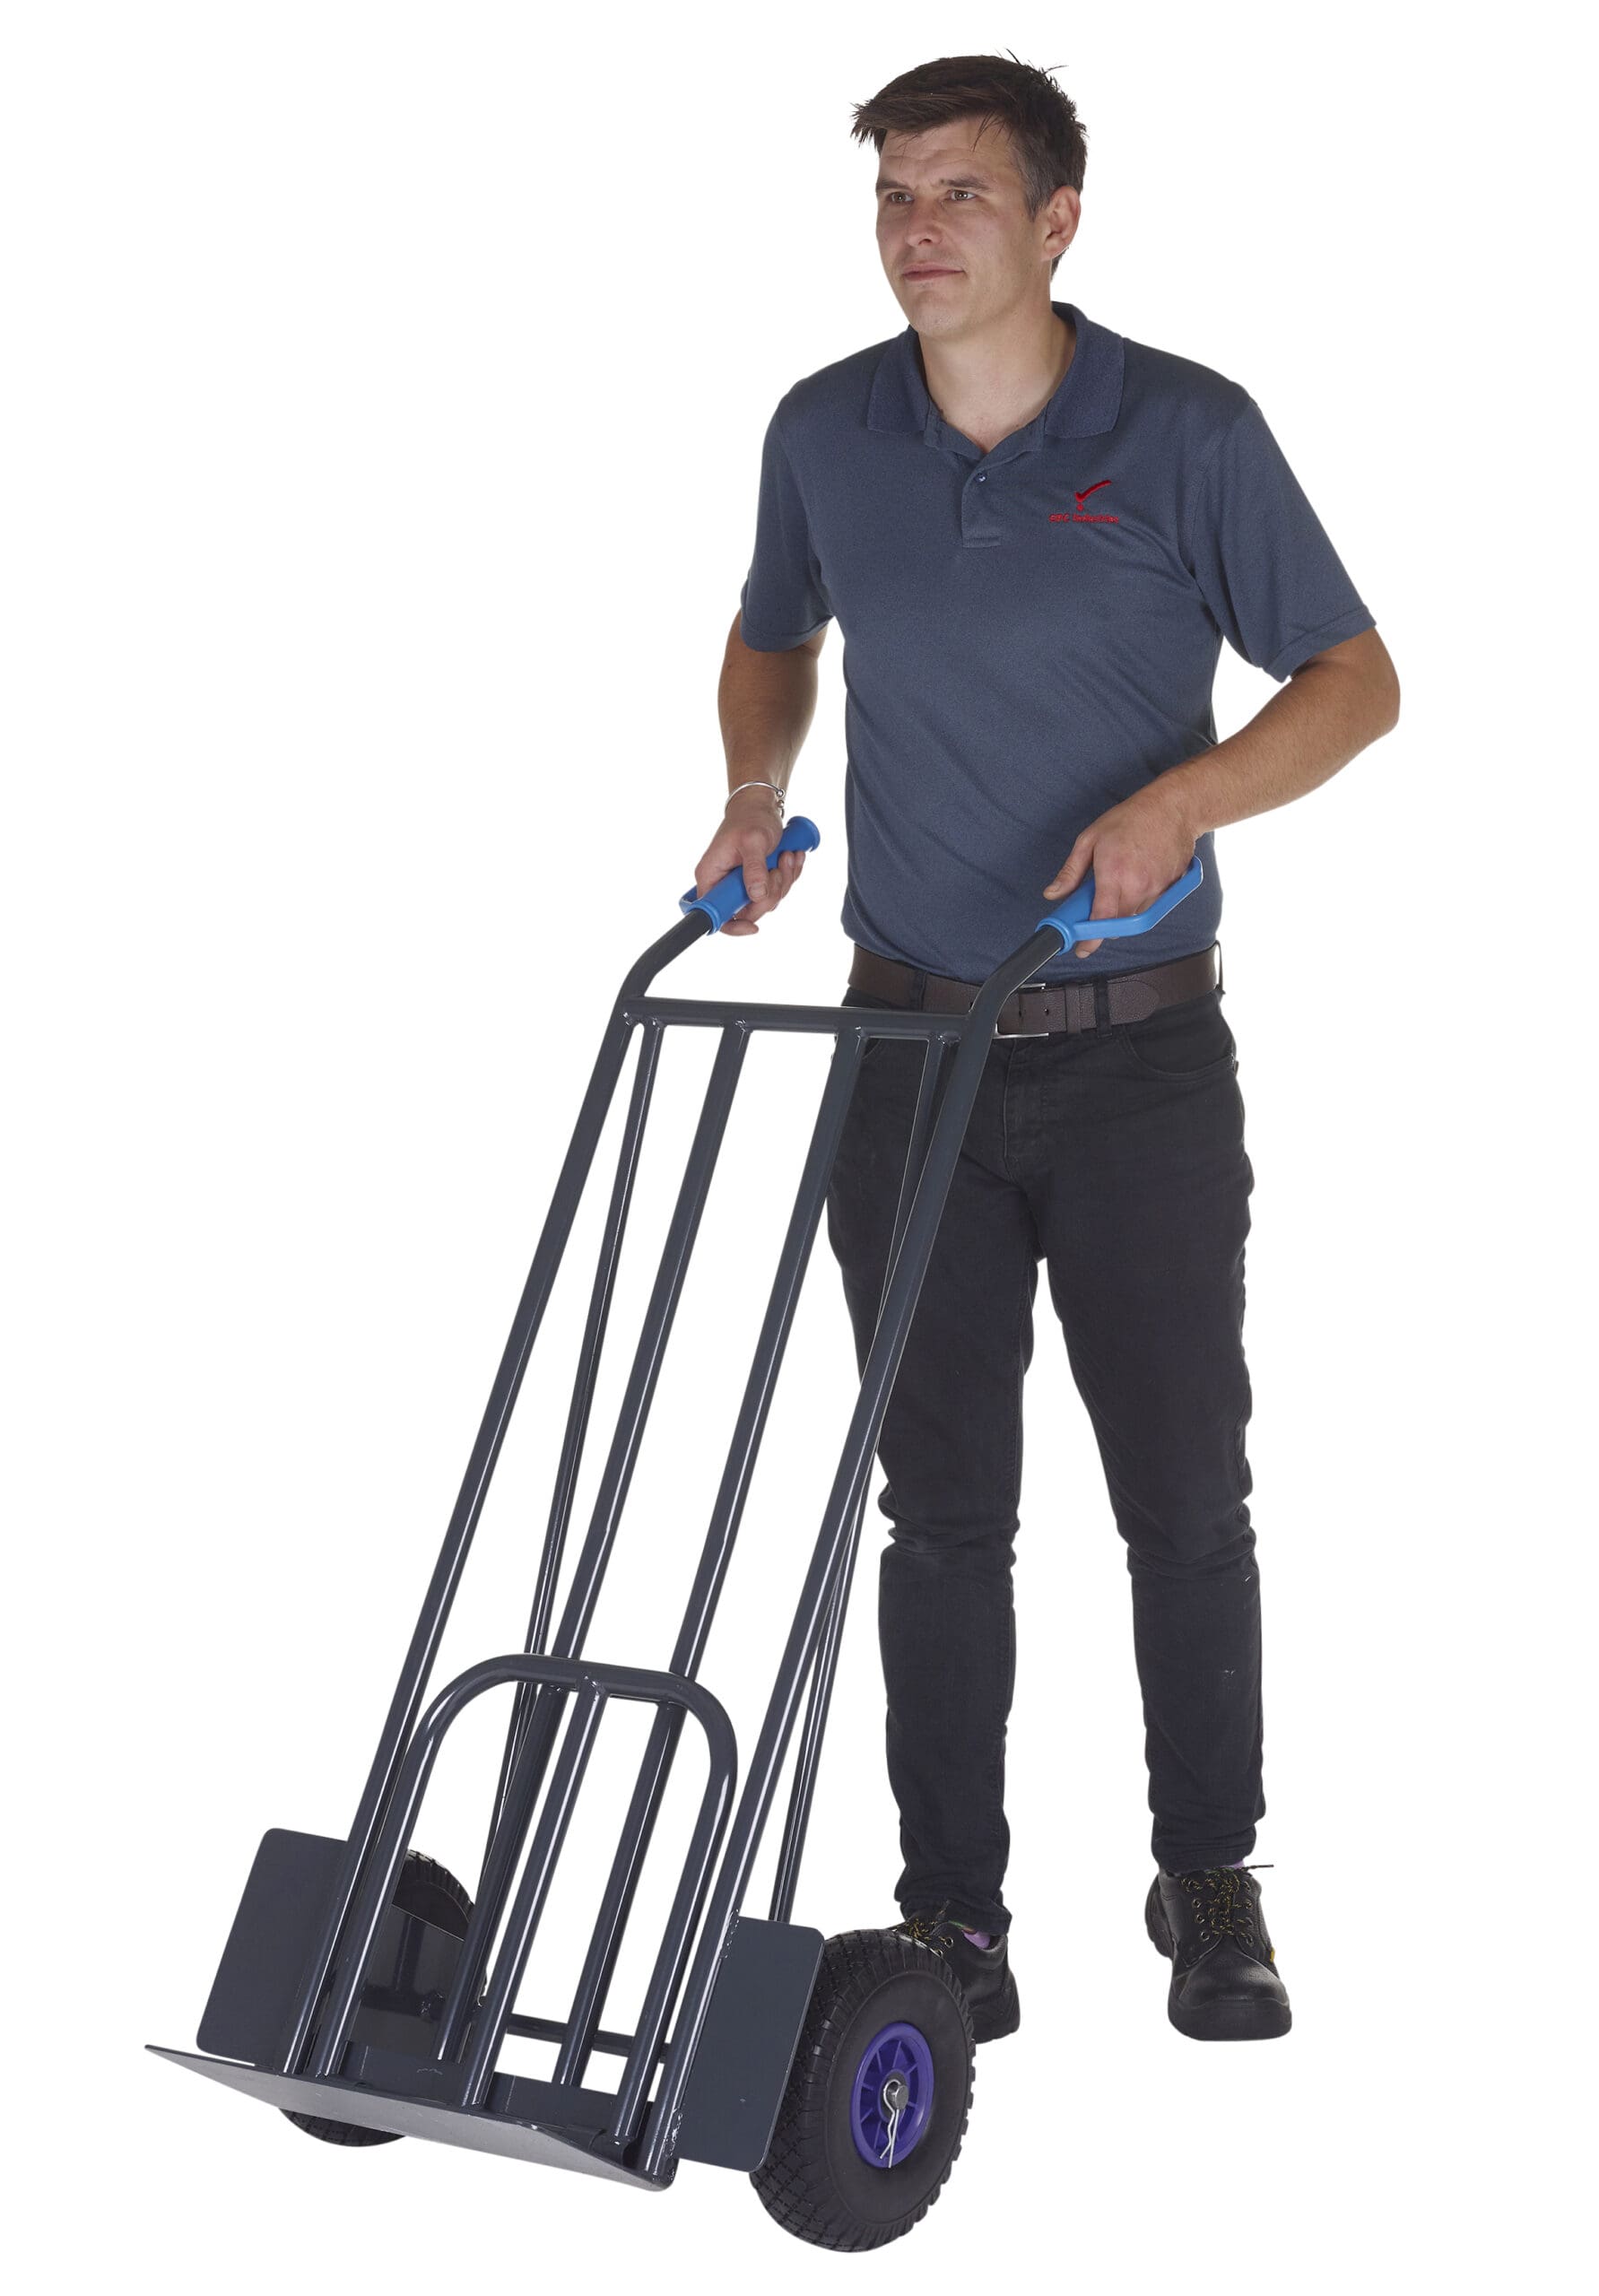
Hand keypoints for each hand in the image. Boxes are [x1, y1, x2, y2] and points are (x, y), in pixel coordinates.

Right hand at [691, 792, 805, 935]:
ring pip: (766, 901)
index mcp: (710, 876)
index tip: (754, 926)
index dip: (733, 926)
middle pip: (748, 911)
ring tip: (786, 855)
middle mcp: (722, 884)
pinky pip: (776, 891)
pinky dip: (788, 876)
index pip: (715, 914)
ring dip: (783, 881)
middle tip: (779, 867)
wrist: (760, 806)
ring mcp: (740, 884)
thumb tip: (756, 896)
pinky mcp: (757, 881)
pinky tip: (791, 856)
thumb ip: (753, 869)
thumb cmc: (750, 818)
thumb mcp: (752, 841)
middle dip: (770, 893)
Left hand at [1041, 786, 1196, 958]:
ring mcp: (1158, 889)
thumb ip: (1070, 872)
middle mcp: (1138, 886)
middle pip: (1118, 924)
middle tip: (1099, 899)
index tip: (1082, 949)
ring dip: (1124, 906)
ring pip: (1135, 915)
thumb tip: (1053, 894)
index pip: (1102, 921)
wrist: (1173, 808)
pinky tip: (1140, 872)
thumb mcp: (1089, 840)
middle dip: (1106, 920)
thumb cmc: (1130, 819)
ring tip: (1123, 875)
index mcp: (1114, 875)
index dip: (1090, 940)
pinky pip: (1152, 904)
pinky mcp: (1172, 889)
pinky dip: (1142, 897)